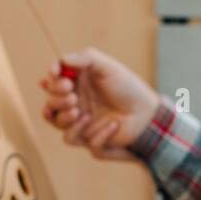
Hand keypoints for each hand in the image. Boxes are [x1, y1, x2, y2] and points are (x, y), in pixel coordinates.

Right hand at [39, 48, 161, 159]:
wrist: (149, 115)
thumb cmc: (129, 88)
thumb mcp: (108, 67)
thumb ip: (85, 58)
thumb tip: (62, 60)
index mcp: (77, 85)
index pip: (52, 83)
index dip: (51, 79)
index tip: (55, 73)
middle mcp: (76, 104)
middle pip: (50, 104)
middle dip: (56, 99)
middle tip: (72, 96)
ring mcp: (81, 123)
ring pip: (58, 124)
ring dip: (64, 118)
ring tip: (79, 111)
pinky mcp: (89, 140)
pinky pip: (79, 140)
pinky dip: (95, 134)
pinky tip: (113, 125)